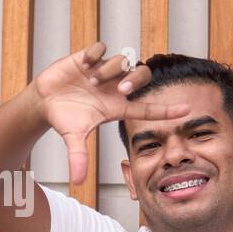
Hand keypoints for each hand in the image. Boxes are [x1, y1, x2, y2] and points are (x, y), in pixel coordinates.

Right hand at [32, 41, 190, 184]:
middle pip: (142, 75)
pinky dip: (96, 54)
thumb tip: (77, 183)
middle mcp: (115, 86)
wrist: (45, 101)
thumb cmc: (65, 118)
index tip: (187, 110)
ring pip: (122, 60)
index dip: (167, 110)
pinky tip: (85, 65)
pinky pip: (101, 48)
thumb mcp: (73, 137)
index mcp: (117, 106)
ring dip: (110, 70)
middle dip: (135, 80)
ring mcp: (103, 71)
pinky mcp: (89, 58)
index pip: (148, 108)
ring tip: (91, 81)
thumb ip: (78, 157)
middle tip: (121, 88)